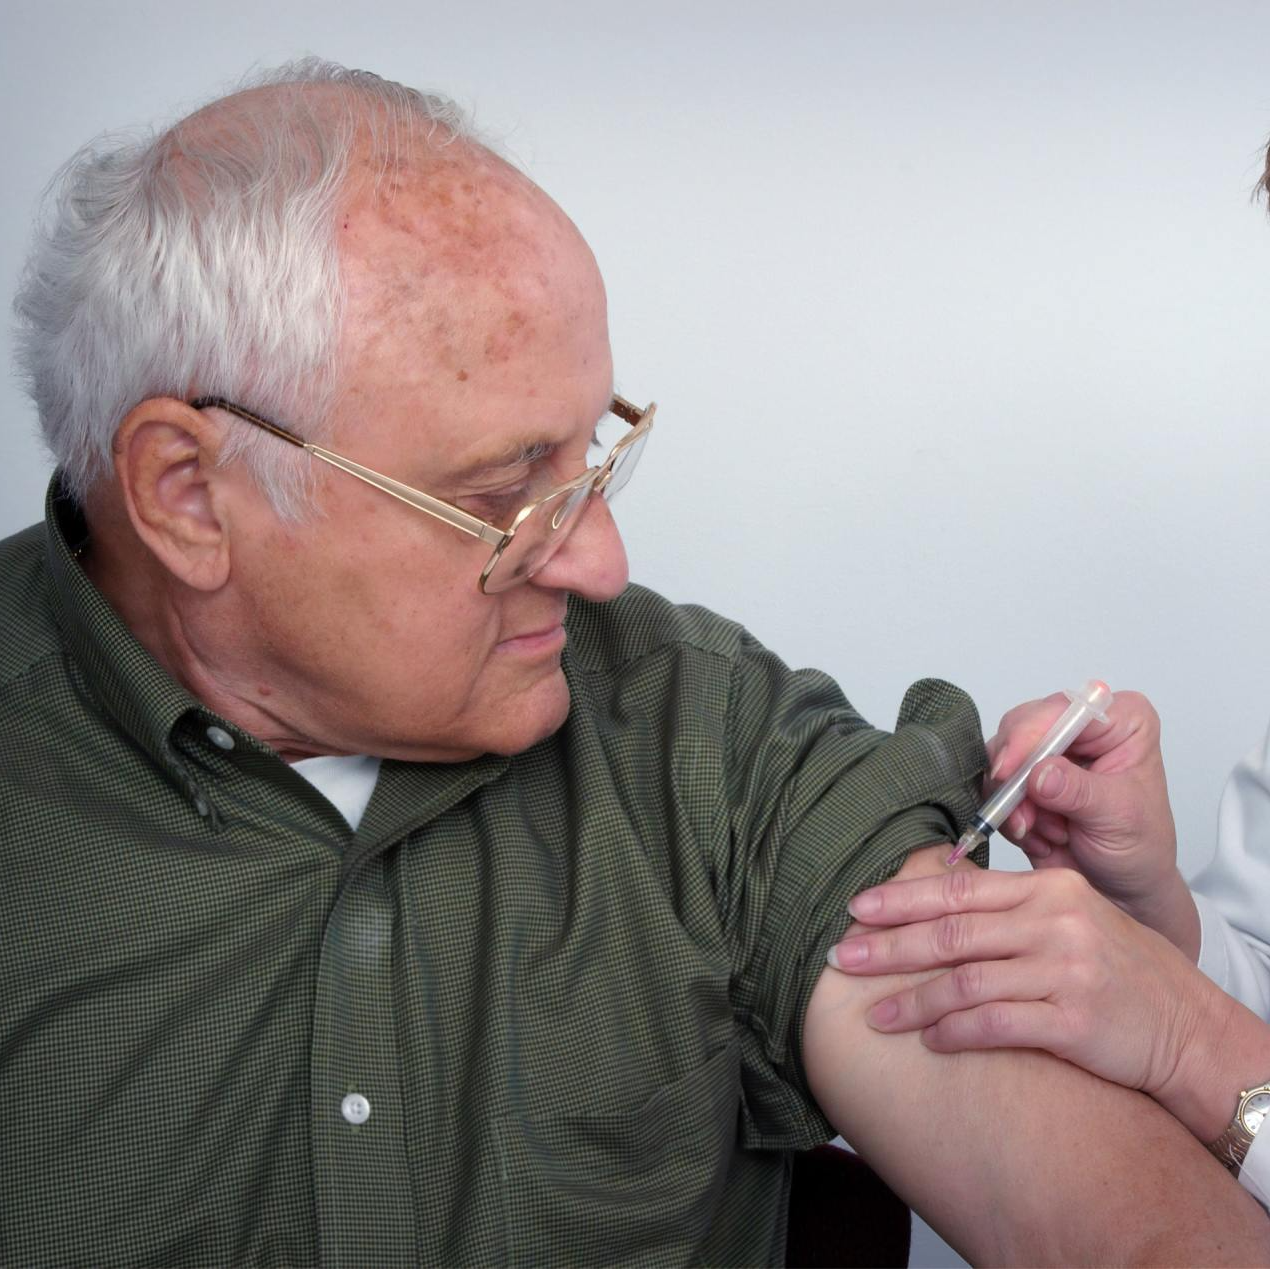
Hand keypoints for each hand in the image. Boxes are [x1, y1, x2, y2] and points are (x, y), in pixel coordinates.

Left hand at [826, 866, 1269, 1139]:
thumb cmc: (1119, 969)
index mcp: (1049, 888)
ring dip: (913, 1000)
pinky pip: (997, 1024)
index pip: (960, 888)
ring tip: (876, 1014)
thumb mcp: (1072, 917)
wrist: (1186, 1026)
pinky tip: (930, 1041)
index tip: (857, 909)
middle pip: (952, 931)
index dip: (902, 899)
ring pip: (966, 980)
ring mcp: (1067, 970)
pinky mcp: (1075, 1020)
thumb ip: (1011, 907)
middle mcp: (1056, 922)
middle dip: (890, 946)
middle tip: (843, 957)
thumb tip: (934, 898)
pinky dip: (956, 1033)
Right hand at [988, 687, 1195, 952]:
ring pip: (1001, 757)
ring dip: (1013, 801)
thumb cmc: (1140, 849)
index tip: (1010, 770)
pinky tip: (1036, 835)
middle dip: (1017, 775)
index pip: (1064, 708)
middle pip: (1023, 726)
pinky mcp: (1023, 777)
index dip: (1032, 735)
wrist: (1121, 890)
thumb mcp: (1119, 817)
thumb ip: (1078, 792)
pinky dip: (1007, 815)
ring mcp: (1048, 752)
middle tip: (1023, 814)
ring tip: (1041, 831)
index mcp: (1120, 721)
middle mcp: (1080, 728)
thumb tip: (1039, 773)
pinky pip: (993, 785)